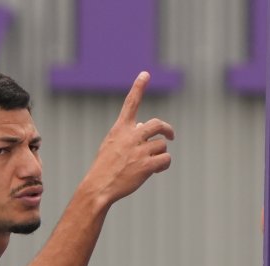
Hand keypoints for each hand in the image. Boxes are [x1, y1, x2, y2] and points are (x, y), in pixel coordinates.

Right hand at [84, 71, 174, 205]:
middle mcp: (131, 136)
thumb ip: (128, 134)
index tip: (145, 74)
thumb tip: (144, 126)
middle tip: (169, 136)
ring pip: (161, 146)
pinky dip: (164, 164)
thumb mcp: (112, 145)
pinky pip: (166, 159)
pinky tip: (157, 170)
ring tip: (150, 164)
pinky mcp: (147, 165)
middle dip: (167, 130)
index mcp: (120, 129)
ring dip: (160, 154)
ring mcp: (139, 151)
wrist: (99, 186)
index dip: (138, 87)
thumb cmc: (105, 167)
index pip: (131, 103)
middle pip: (157, 124)